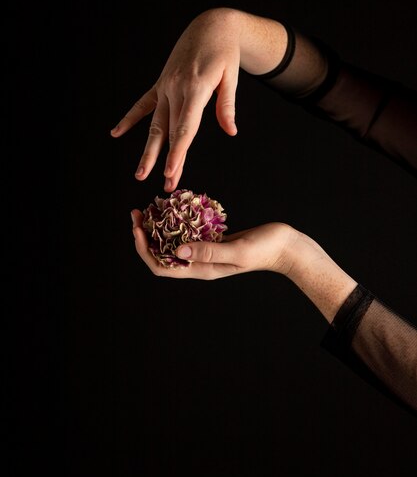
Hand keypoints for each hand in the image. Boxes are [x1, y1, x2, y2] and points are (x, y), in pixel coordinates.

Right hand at [110, 8, 240, 191]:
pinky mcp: (161, 83)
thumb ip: (227, 105)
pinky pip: (143, 104)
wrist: (210, 25)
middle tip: (163, 186)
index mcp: (195, 89)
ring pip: (154, 124)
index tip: (170, 172)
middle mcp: (175, 89)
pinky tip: (116, 133)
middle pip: (169, 132)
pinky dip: (130, 118)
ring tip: (140, 173)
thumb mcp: (231, 76)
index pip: (185, 128)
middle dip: (165, 161)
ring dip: (148, 150)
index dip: (177, 153)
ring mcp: (165, 87)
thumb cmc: (224, 51)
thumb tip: (230, 131)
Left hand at [131, 209, 296, 278]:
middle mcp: (199, 264)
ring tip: (149, 208)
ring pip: (172, 243)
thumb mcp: (237, 250)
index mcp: (202, 270)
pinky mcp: (213, 240)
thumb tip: (178, 250)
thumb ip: (209, 251)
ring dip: (158, 228)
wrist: (286, 247)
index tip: (138, 228)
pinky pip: (188, 233)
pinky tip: (175, 207)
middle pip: (162, 255)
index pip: (162, 267)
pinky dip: (177, 221)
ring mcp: (206, 252)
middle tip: (137, 213)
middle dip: (145, 235)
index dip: (145, 250)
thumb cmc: (265, 250)